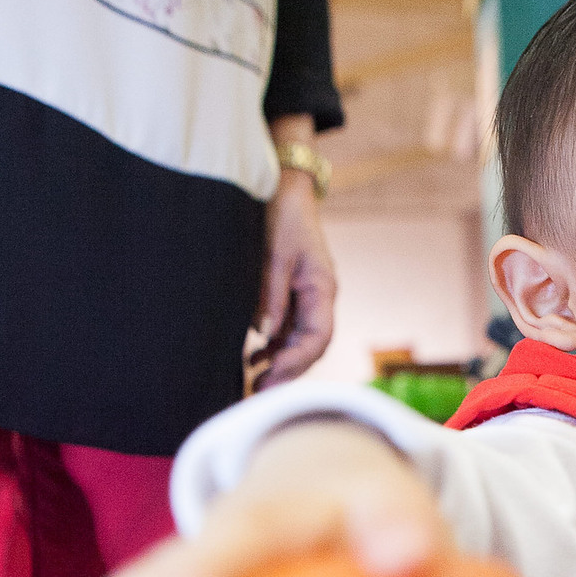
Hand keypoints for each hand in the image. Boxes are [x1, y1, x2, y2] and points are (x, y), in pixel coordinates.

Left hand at [253, 118, 336, 388]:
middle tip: (258, 391)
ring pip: (299, 340)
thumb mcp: (273, 252)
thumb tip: (266, 332)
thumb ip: (270, 294)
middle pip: (310, 345)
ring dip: (279, 361)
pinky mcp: (293, 293)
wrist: (285, 185)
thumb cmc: (282, 214)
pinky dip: (273, 345)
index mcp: (322, 287)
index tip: (270, 377)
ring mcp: (307, 296)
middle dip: (287, 370)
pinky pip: (289, 328)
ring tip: (253, 380)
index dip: (295, 362)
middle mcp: (319, 297)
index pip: (318, 338)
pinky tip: (254, 357)